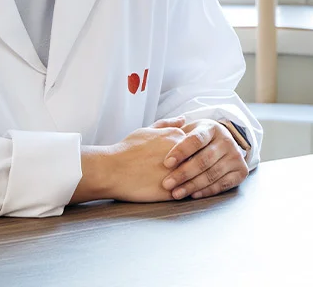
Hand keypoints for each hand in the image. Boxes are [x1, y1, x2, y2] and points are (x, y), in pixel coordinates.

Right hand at [74, 125, 189, 203]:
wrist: (111, 170)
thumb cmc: (127, 149)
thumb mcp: (147, 130)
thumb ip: (167, 124)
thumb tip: (183, 119)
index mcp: (179, 136)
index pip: (197, 144)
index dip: (190, 152)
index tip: (180, 157)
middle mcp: (183, 153)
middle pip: (200, 160)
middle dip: (195, 165)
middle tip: (180, 171)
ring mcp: (180, 173)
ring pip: (196, 177)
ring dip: (191, 180)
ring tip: (179, 182)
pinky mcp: (173, 191)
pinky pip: (186, 193)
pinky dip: (184, 192)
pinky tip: (175, 192)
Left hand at [152, 116, 249, 199]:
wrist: (222, 143)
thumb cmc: (198, 138)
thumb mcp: (187, 128)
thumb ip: (170, 128)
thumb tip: (161, 128)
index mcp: (211, 128)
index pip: (196, 139)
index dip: (181, 151)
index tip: (166, 163)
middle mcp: (227, 140)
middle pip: (204, 159)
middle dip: (184, 173)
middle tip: (167, 184)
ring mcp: (236, 156)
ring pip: (213, 173)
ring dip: (193, 185)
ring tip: (176, 193)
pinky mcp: (241, 171)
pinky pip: (223, 184)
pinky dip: (208, 191)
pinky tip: (193, 194)